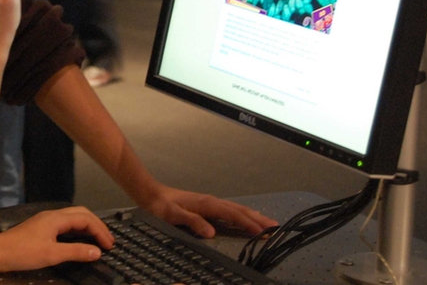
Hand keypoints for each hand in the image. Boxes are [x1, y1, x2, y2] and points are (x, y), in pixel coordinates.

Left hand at [0, 206, 113, 274]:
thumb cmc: (23, 253)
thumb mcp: (52, 254)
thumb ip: (75, 252)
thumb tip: (97, 252)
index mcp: (56, 218)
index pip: (85, 218)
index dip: (100, 230)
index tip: (110, 245)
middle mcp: (53, 215)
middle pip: (81, 213)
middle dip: (97, 225)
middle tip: (108, 241)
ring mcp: (46, 220)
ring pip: (73, 217)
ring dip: (88, 226)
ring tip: (98, 240)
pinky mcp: (42, 228)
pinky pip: (66, 224)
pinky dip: (78, 230)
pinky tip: (80, 240)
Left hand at [143, 185, 277, 238]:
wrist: (151, 194)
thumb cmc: (161, 206)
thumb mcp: (173, 215)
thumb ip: (192, 222)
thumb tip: (211, 232)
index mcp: (207, 203)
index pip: (233, 215)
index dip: (249, 223)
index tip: (263, 231)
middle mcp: (211, 201)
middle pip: (239, 210)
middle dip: (257, 219)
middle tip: (275, 227)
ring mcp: (209, 202)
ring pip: (236, 209)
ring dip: (252, 216)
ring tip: (267, 223)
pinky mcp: (206, 206)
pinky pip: (229, 210)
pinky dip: (241, 214)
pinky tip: (244, 218)